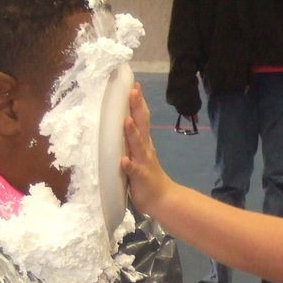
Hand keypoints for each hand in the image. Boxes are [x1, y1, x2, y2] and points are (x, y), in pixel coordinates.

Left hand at [122, 84, 173, 216]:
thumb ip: (131, 139)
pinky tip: (124, 161)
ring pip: (137, 145)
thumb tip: (121, 120)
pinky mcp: (140, 178)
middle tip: (133, 91)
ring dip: (132, 133)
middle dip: (137, 108)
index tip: (133, 84)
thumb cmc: (146, 175)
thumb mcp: (138, 153)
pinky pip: (134, 171)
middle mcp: (144, 148)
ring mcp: (143, 162)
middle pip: (141, 124)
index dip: (137, 102)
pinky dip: (129, 165)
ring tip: (126, 121)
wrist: (162, 199)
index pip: (140, 118)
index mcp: (143, 142)